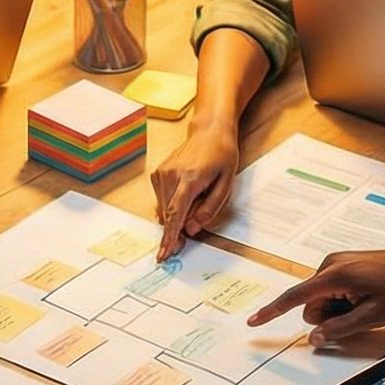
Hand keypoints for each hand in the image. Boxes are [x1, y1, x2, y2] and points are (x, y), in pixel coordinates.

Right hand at [151, 122, 240, 259]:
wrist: (209, 131)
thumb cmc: (221, 155)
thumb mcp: (226, 183)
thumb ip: (210, 208)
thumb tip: (193, 228)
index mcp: (190, 178)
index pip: (176, 214)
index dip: (170, 237)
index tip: (164, 253)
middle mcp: (171, 175)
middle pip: (169, 215)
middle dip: (178, 228)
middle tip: (193, 228)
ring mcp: (162, 173)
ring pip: (164, 210)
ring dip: (177, 214)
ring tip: (196, 197)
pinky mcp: (157, 174)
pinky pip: (162, 200)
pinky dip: (173, 204)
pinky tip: (186, 192)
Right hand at [249, 246, 384, 344]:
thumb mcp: (372, 316)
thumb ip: (339, 329)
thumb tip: (315, 337)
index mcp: (333, 276)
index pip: (294, 298)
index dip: (272, 312)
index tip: (254, 321)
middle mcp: (330, 265)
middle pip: (311, 305)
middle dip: (328, 316)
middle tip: (359, 312)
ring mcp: (337, 264)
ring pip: (322, 300)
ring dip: (339, 308)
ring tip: (366, 303)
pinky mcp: (344, 266)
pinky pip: (332, 290)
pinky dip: (344, 299)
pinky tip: (366, 296)